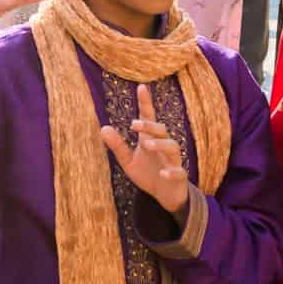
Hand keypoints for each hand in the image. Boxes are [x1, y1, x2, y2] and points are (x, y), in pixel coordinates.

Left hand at [100, 83, 190, 213]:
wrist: (165, 197)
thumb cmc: (148, 174)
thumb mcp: (128, 161)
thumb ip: (118, 146)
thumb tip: (103, 128)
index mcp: (150, 140)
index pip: (149, 118)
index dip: (146, 103)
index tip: (142, 87)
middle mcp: (163, 147)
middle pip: (162, 130)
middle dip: (150, 126)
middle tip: (134, 124)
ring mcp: (173, 161)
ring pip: (173, 147)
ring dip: (161, 144)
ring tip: (147, 145)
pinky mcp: (179, 177)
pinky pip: (179, 172)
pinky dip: (172, 172)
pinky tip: (163, 173)